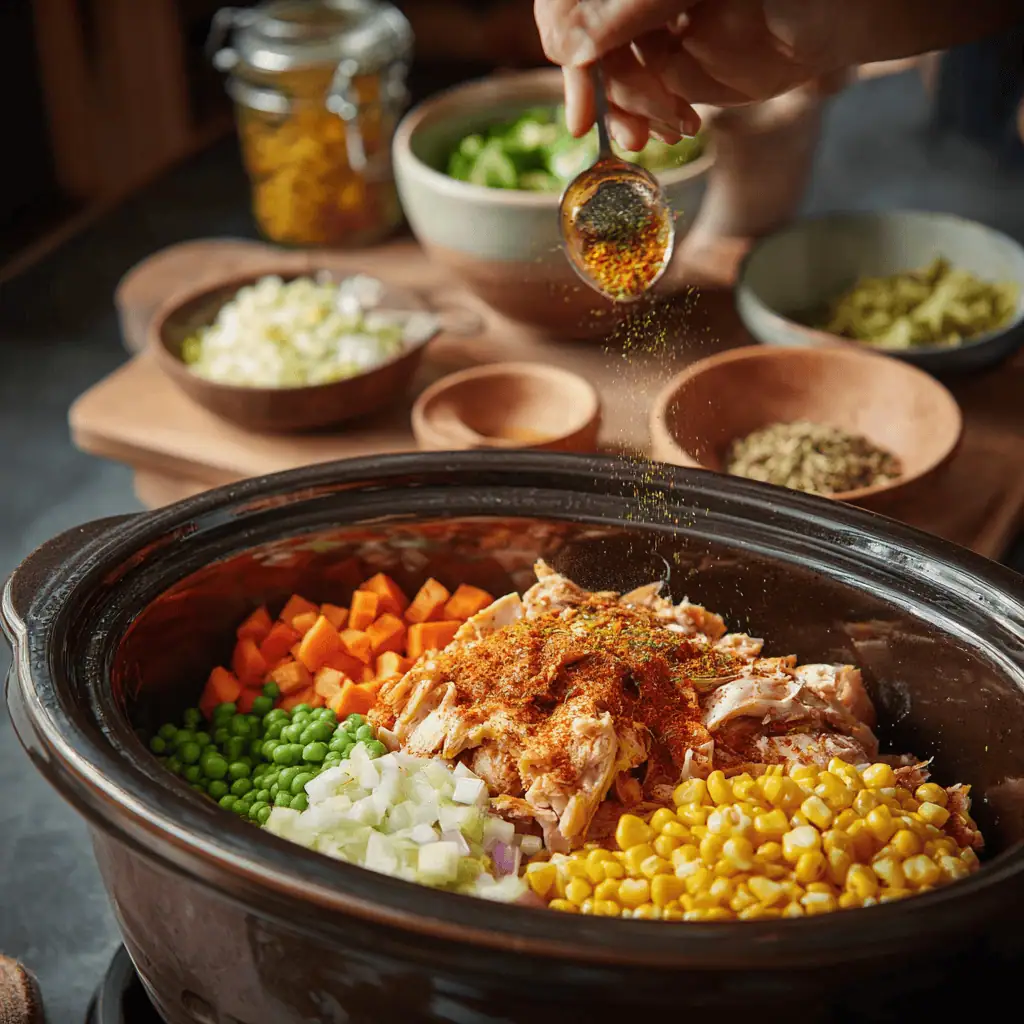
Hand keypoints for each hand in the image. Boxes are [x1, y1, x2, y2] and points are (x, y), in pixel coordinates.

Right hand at [535, 0, 846, 148]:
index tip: (583, 112)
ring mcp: (656, 29)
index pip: (568, 5)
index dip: (569, 56)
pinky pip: (644, 97)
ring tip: (672, 131)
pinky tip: (678, 129)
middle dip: (612, 94)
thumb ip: (623, 10)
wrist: (835, 9)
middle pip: (588, 49)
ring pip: (614, 77)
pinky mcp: (679, 65)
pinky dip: (655, 118)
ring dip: (635, 112)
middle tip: (632, 137)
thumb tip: (567, 48)